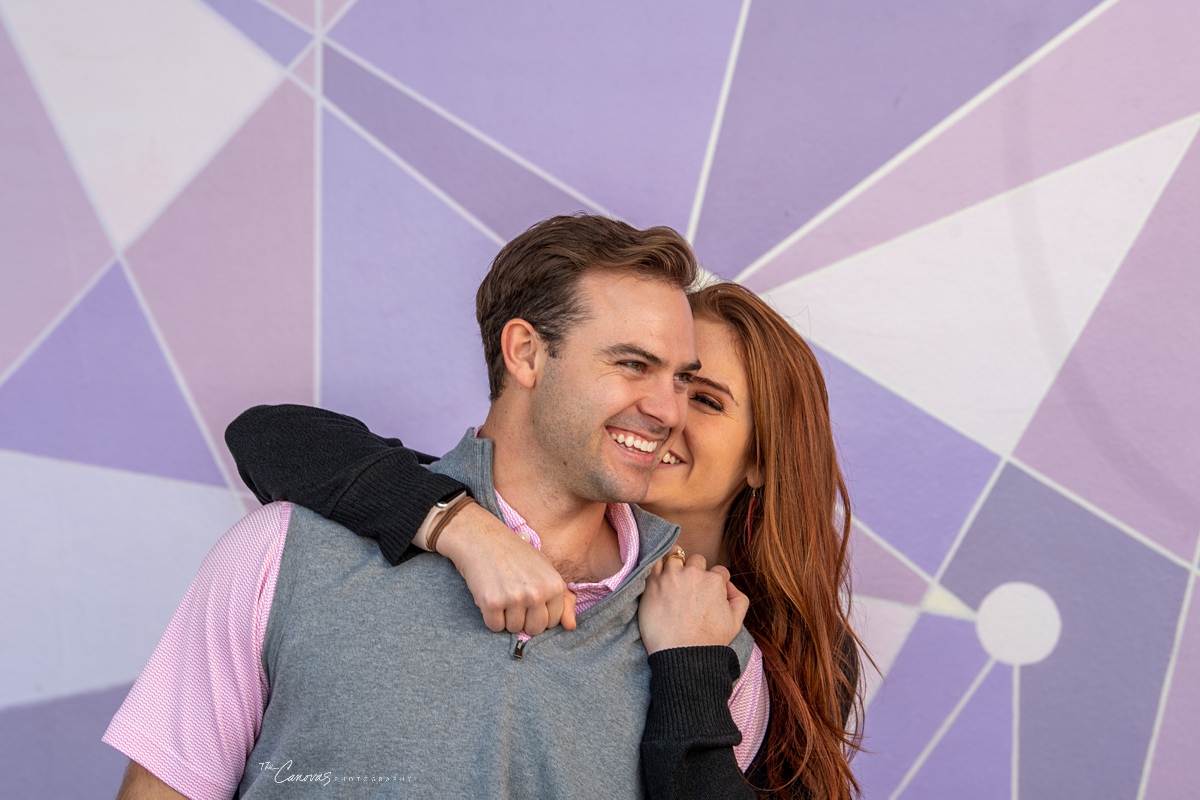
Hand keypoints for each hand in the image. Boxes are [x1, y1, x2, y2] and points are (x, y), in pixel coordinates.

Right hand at [434, 502, 576, 635]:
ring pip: (514, 629)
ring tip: (502, 593)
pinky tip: (490, 596)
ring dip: (505, 617)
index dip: (538, 613)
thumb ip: (563, 599)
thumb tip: (571, 627)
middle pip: (534, 629)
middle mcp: (537, 593)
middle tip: (514, 597)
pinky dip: (490, 617)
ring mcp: (515, 598)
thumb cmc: (515, 554)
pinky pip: (494, 626)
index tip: (529, 598)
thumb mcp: (545, 570)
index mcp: (554, 585)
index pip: (552, 621)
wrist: (481, 538)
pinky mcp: (492, 602)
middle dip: (523, 619)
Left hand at [638, 552, 748, 654]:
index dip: (715, 581)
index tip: (707, 592)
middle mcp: (693, 574)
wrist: (682, 655)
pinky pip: (654, 563)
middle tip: (690, 587)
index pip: (718, 570)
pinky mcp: (652, 583)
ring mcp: (671, 576)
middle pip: (696, 560)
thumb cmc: (709, 642)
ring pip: (675, 556)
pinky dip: (657, 566)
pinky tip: (660, 577)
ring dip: (676, 564)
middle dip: (696, 570)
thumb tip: (729, 585)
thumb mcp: (736, 622)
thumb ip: (739, 598)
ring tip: (673, 579)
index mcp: (714, 581)